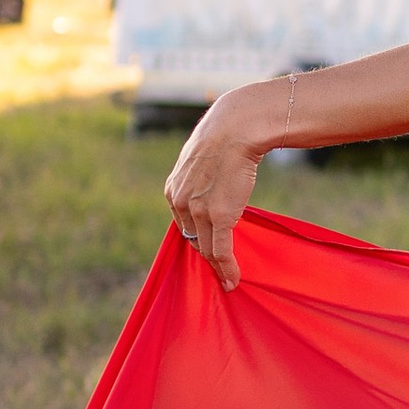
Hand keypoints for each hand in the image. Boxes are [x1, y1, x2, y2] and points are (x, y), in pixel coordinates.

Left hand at [165, 91, 273, 288]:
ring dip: (218, 268)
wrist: (236, 128)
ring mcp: (198, 211)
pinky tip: (232, 279)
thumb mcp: (200, 159)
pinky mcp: (219, 216)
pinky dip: (227, 268)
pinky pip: (222, 251)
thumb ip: (199, 178)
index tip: (207, 249)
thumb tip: (213, 183)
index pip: (182, 225)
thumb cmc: (224, 137)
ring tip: (227, 281)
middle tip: (219, 270)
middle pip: (193, 240)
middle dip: (206, 256)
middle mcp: (180, 203)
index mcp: (172, 190)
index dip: (197, 239)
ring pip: (207, 249)